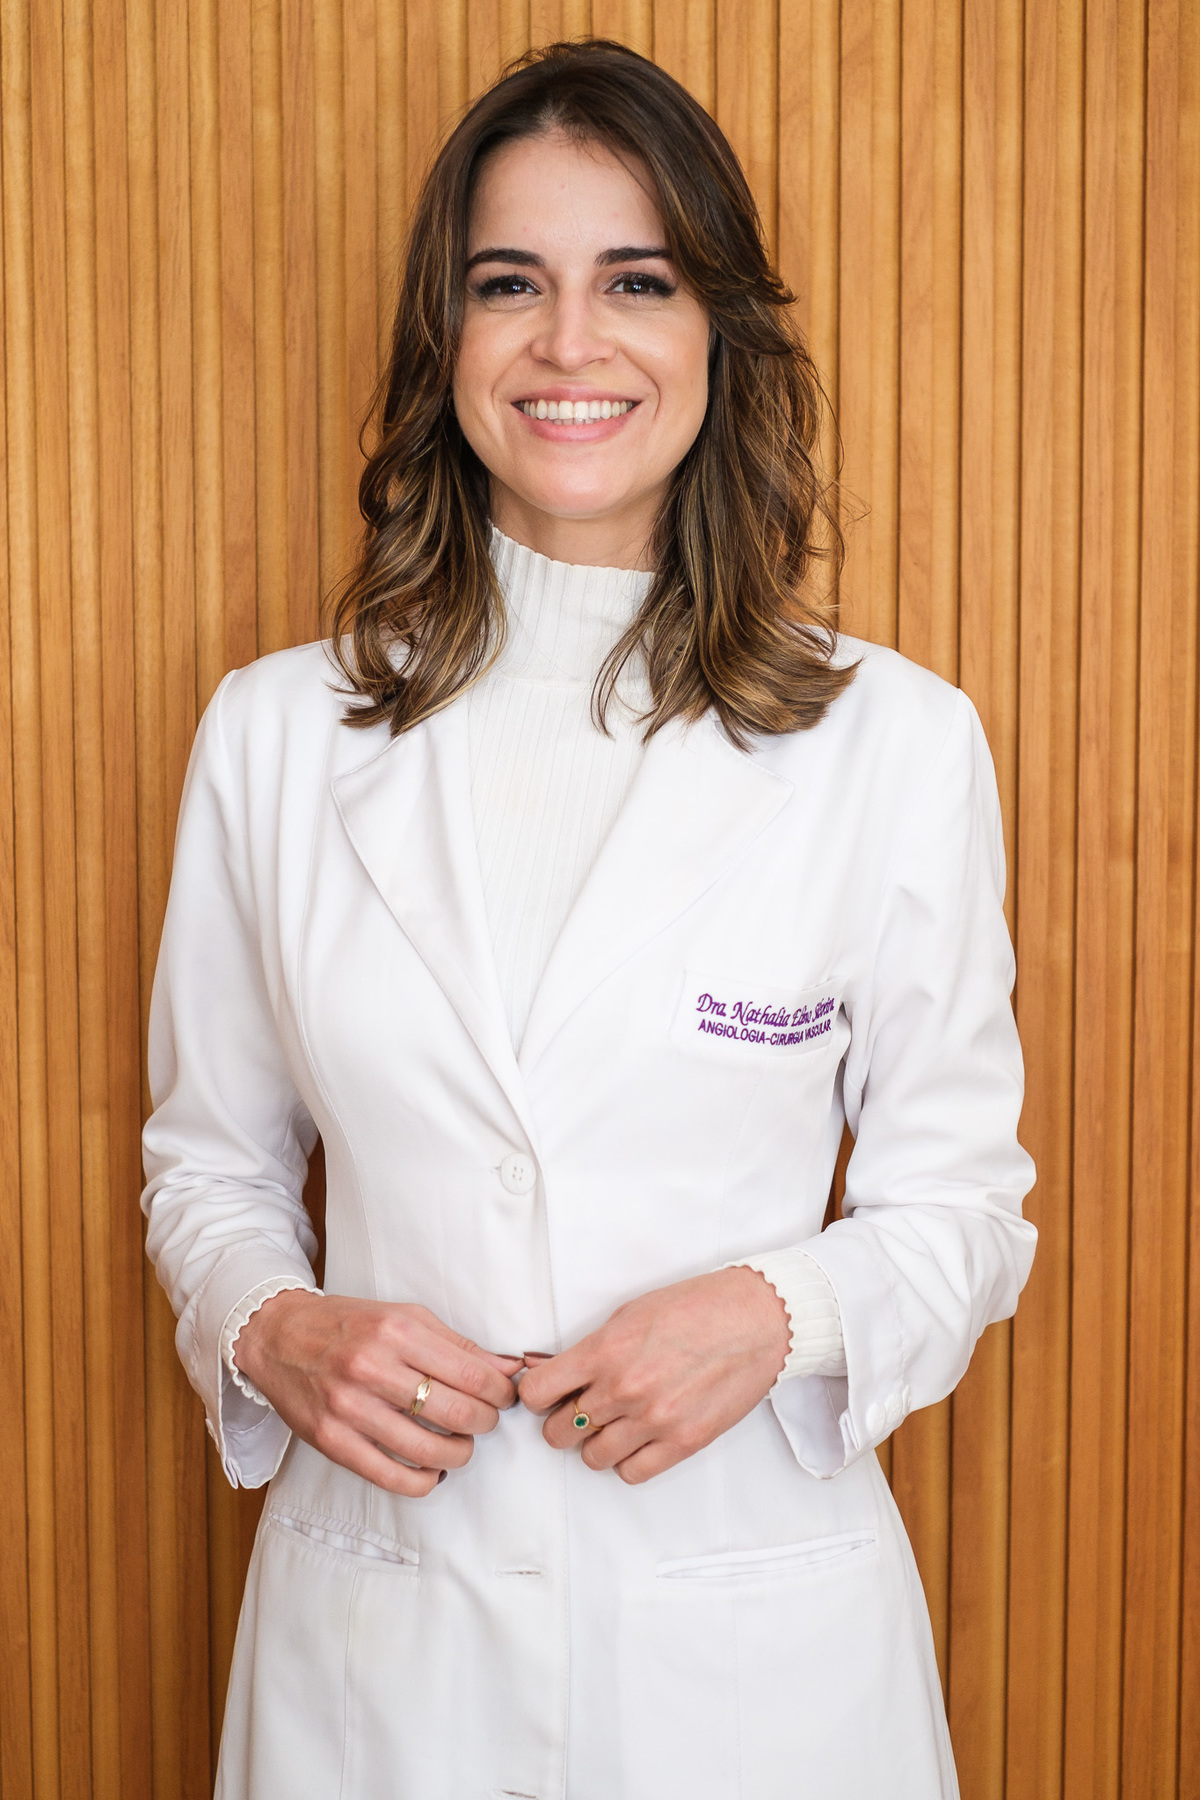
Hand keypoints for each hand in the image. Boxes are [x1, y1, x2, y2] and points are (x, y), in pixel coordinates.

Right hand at [232, 1290, 521, 1495]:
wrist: (278, 1335)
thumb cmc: (349, 1324)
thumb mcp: (404, 1316)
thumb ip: (457, 1344)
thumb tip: (508, 1369)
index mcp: (396, 1331)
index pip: (471, 1373)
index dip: (500, 1392)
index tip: (506, 1397)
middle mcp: (372, 1368)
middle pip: (456, 1413)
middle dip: (485, 1423)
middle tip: (486, 1420)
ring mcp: (349, 1408)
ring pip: (428, 1451)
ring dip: (459, 1454)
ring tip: (461, 1445)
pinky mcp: (331, 1441)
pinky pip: (391, 1477)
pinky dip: (423, 1482)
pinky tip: (432, 1471)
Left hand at [518, 1267, 789, 1484]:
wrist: (756, 1319)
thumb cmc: (695, 1308)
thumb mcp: (630, 1314)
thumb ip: (592, 1349)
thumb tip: (556, 1374)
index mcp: (605, 1351)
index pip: (537, 1393)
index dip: (537, 1394)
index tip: (547, 1392)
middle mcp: (624, 1390)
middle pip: (557, 1432)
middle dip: (562, 1420)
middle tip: (580, 1408)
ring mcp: (654, 1420)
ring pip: (592, 1457)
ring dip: (595, 1442)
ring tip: (614, 1423)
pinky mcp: (683, 1443)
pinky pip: (631, 1473)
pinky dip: (628, 1460)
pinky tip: (638, 1439)